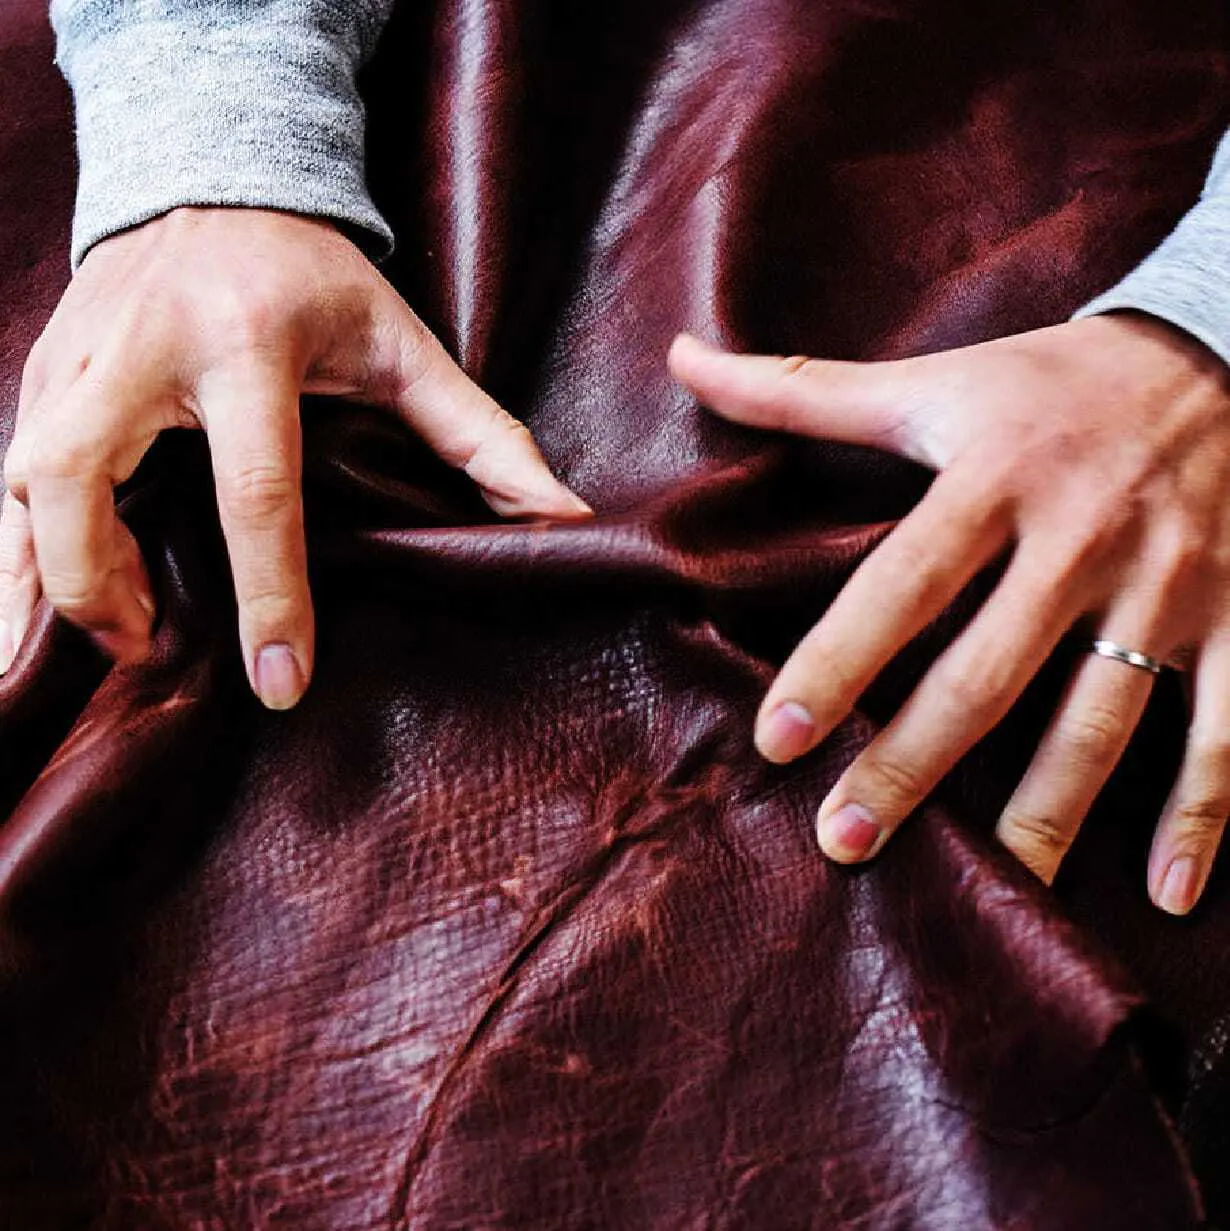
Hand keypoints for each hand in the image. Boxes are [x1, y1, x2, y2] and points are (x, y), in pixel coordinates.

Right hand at [0, 207, 588, 705]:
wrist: (215, 175)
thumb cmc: (315, 273)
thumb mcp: (402, 341)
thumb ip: (480, 432)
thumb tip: (557, 514)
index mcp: (247, 344)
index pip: (253, 492)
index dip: (269, 596)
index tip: (281, 682)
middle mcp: (144, 349)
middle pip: (77, 479)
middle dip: (101, 585)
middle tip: (155, 652)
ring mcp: (77, 354)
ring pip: (19, 476)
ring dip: (45, 577)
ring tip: (110, 641)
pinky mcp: (43, 365)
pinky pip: (4, 467)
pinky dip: (11, 548)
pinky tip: (27, 612)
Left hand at [670, 316, 1229, 914]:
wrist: (1221, 345)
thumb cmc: (1048, 379)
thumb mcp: (930, 379)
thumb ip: (800, 390)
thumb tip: (680, 360)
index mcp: (994, 478)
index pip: (900, 584)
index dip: (838, 663)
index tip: (778, 740)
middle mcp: (1081, 537)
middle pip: (986, 675)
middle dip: (913, 767)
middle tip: (844, 842)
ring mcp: (1168, 584)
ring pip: (1101, 722)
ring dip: (1044, 817)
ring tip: (992, 890)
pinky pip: (1227, 727)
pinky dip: (1203, 813)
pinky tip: (1166, 893)